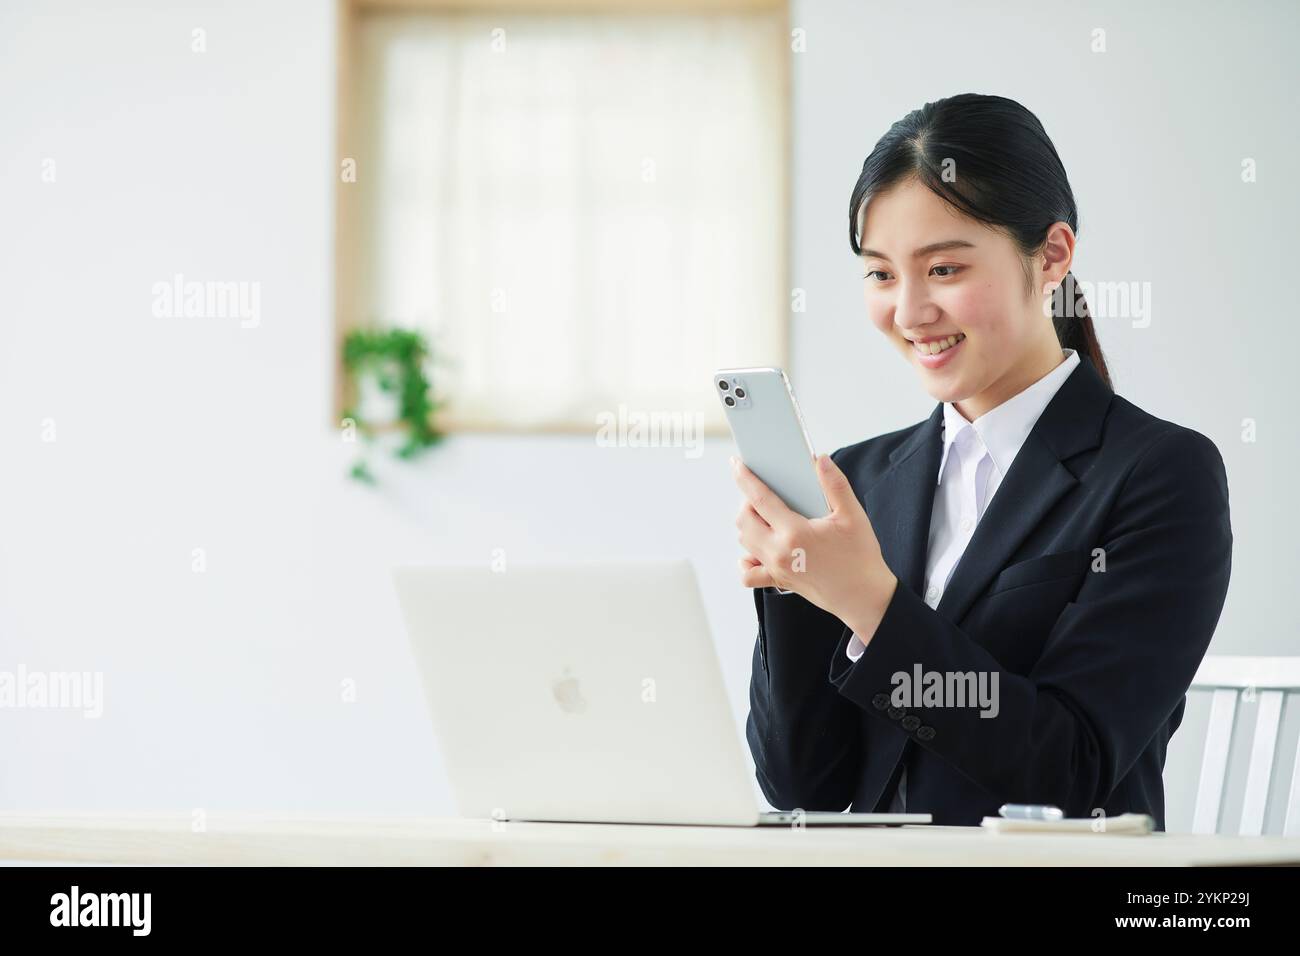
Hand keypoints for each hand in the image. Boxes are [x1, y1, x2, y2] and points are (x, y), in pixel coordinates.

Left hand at [733, 453, 897, 641]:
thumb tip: (819, 460)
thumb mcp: (853, 516)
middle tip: (763, 492)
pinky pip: (749, 574)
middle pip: (744, 520)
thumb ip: (834, 484)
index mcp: (795, 532)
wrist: (864, 598)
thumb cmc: (860, 557)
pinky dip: (747, 560)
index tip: (736, 464)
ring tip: (765, 514)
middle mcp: (779, 552)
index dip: (745, 478)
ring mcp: (776, 569)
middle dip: (747, 501)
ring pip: (745, 541)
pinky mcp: (779, 582)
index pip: (759, 499)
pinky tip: (758, 550)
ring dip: (748, 524)